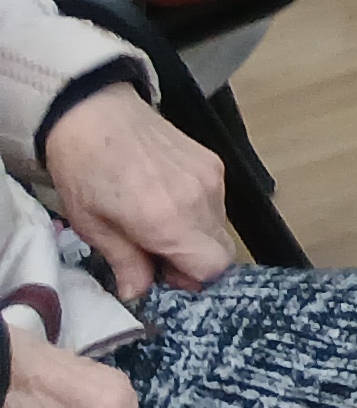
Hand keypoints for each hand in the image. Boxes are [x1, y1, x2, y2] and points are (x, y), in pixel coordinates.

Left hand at [41, 86, 230, 304]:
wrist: (96, 115)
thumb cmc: (84, 173)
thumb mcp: (93, 227)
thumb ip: (124, 263)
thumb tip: (138, 292)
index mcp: (169, 220)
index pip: (213, 267)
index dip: (192, 280)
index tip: (164, 275)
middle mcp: (201, 200)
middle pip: (222, 249)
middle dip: (194, 260)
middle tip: (158, 254)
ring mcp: (213, 178)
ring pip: (220, 226)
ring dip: (195, 235)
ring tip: (158, 223)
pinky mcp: (214, 162)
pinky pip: (217, 201)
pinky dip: (198, 211)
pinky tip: (166, 198)